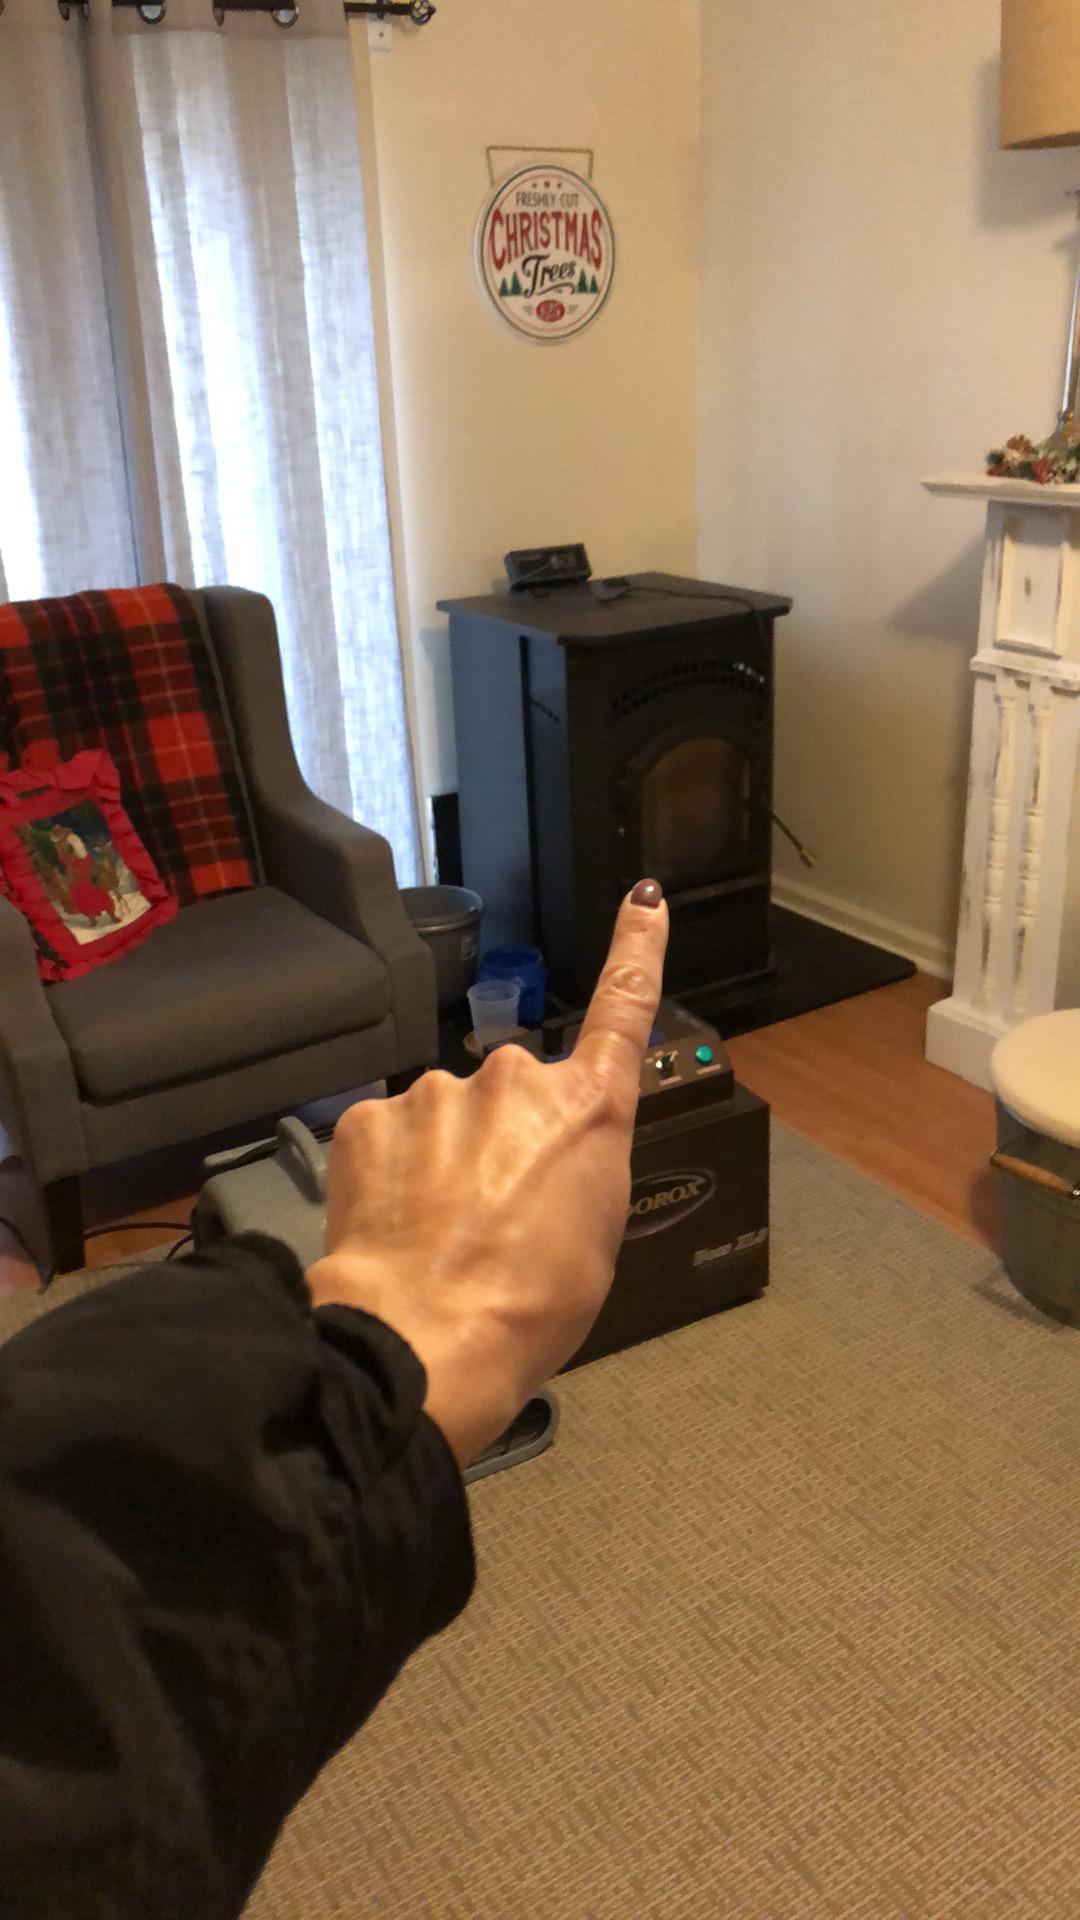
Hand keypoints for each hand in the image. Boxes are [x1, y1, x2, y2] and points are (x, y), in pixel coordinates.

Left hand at [306, 882, 668, 1464]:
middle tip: (493, 1223)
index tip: (644, 900)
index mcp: (588, 1110)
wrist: (426, 1337)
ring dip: (443, 1163)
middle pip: (512, 1099)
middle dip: (502, 1144)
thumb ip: (578, 1171)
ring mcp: (436, 1093)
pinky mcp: (370, 1117)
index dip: (637, 949)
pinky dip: (391, 1176)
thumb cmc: (531, 1305)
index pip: (623, 1009)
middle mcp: (514, 1079)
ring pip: (445, 1120)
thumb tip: (543, 1163)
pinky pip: (387, 1139)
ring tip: (441, 1239)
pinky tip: (396, 1228)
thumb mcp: (594, 1238)